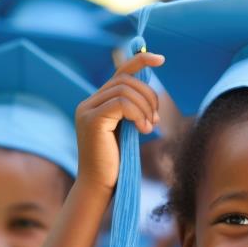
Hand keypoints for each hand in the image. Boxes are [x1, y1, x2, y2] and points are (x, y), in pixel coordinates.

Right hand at [74, 52, 163, 190]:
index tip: (161, 59)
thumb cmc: (116, 164)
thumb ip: (133, 111)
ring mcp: (87, 110)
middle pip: (125, 80)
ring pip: (124, 90)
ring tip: (148, 127)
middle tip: (155, 118)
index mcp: (96, 103)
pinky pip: (121, 103)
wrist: (100, 187)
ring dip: (145, 107)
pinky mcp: (91, 120)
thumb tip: (151, 95)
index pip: (119, 72)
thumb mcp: (128, 131)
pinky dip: (137, 113)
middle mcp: (88, 103)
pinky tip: (143, 130)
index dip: (140, 60)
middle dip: (148, 95)